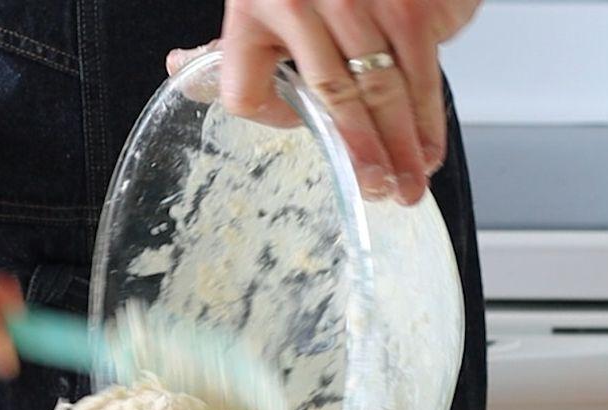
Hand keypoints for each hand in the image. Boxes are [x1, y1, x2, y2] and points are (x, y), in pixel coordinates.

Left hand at [169, 0, 480, 204]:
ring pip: (383, 89)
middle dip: (361, 153)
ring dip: (401, 144)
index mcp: (254, 10)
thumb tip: (179, 65)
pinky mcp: (409, 0)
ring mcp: (362, 1)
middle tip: (379, 192)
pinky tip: (428, 143)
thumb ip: (229, 42)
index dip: (267, 117)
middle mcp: (303, 5)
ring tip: (409, 183)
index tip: (297, 127)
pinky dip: (428, 111)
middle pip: (333, 98)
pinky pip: (421, 65)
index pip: (244, 89)